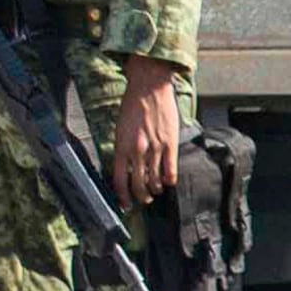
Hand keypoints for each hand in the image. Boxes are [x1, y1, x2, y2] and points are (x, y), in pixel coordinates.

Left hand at [111, 53, 182, 207]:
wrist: (149, 86)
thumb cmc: (132, 104)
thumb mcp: (120, 128)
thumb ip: (123, 148)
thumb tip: (125, 167)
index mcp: (121, 146)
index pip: (119, 180)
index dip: (122, 196)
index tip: (125, 203)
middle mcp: (137, 150)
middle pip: (138, 184)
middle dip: (140, 196)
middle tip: (143, 199)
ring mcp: (155, 148)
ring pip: (155, 180)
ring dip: (155, 189)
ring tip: (155, 190)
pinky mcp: (170, 143)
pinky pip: (170, 170)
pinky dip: (169, 180)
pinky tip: (168, 182)